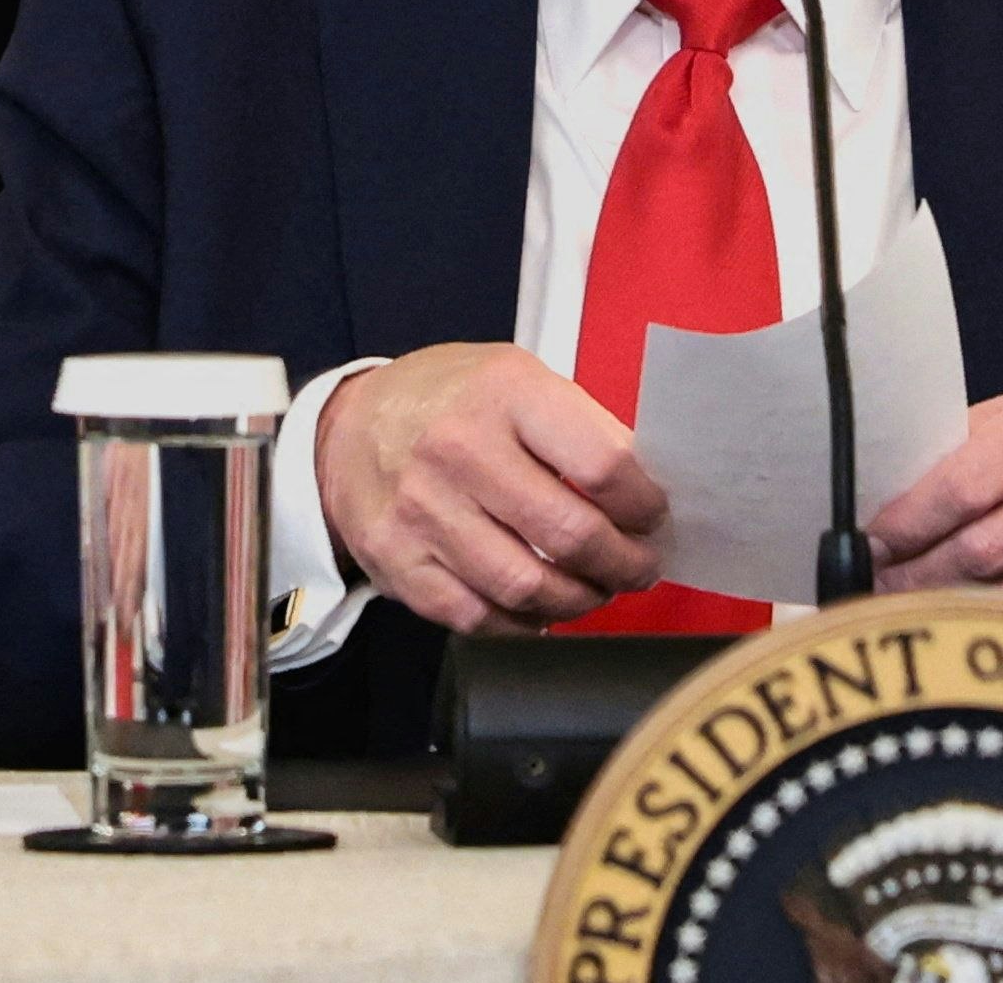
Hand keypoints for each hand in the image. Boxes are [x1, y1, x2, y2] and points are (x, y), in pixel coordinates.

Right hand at [315, 342, 667, 634]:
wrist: (349, 427)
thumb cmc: (451, 403)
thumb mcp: (519, 378)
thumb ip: (581, 428)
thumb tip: (648, 491)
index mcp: (504, 393)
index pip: (603, 465)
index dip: (644, 505)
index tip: (653, 518)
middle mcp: (459, 449)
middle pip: (570, 535)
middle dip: (623, 564)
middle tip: (638, 566)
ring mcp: (423, 510)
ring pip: (527, 587)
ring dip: (579, 601)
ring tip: (595, 589)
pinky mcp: (397, 562)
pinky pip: (478, 617)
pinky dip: (523, 624)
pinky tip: (541, 609)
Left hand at [867, 384, 1002, 627]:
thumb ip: (949, 458)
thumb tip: (870, 511)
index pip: (961, 489)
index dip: (904, 526)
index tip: (866, 546)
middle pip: (981, 553)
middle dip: (915, 576)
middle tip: (877, 587)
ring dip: (952, 613)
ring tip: (912, 610)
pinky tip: (973, 631)